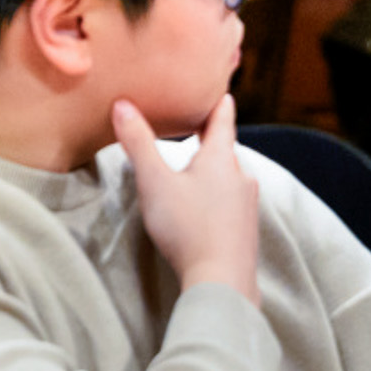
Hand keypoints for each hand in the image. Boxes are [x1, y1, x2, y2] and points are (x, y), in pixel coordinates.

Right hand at [113, 94, 259, 304]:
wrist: (222, 281)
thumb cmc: (187, 228)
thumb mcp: (155, 182)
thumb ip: (138, 143)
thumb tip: (122, 105)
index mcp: (221, 157)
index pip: (222, 118)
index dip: (217, 102)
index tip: (217, 89)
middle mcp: (241, 175)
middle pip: (226, 149)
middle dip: (210, 140)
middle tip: (195, 128)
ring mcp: (248, 204)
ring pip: (230, 177)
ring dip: (214, 172)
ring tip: (194, 172)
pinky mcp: (247, 229)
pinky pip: (233, 203)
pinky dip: (218, 198)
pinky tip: (204, 211)